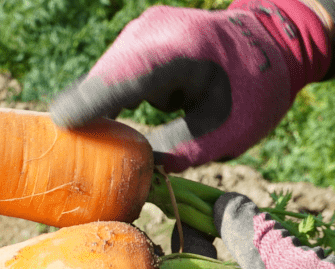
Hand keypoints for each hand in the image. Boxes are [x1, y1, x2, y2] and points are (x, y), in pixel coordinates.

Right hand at [49, 0, 334, 171]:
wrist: (273, 43)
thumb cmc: (254, 92)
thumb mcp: (223, 133)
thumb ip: (177, 152)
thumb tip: (134, 170)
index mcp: (182, 53)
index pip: (128, 76)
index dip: (94, 100)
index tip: (61, 123)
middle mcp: (155, 33)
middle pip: (106, 76)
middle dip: (84, 110)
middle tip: (61, 150)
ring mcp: (143, 32)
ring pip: (104, 75)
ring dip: (95, 107)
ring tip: (83, 140)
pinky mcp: (138, 40)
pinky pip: (112, 74)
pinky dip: (106, 98)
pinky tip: (104, 121)